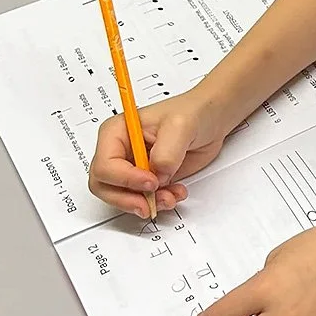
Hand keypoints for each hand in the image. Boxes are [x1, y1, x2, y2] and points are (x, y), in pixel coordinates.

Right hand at [88, 87, 231, 216]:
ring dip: (146, 203)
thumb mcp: (180, 125)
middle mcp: (120, 151)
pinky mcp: (148, 180)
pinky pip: (143, 200)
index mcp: (116, 132)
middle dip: (128, 199)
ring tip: (170, 196)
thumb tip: (158, 175)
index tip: (151, 182)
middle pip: (105, 186)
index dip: (125, 179)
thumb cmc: (192, 111)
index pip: (105, 165)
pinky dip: (158, 203)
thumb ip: (166, 152)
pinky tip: (175, 193)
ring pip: (122, 198)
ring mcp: (133, 168)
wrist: (210, 120)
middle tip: (150, 203)